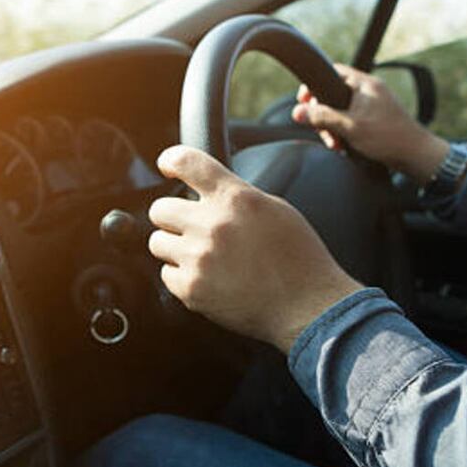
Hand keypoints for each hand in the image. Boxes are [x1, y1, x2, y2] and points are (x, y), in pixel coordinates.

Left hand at [147, 145, 360, 352]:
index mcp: (236, 198)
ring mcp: (199, 258)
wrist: (308, 307)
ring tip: (201, 255)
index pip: (187, 161)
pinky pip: (166, 274)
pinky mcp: (192, 289)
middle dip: (173, 216)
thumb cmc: (299, 258)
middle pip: (160, 208)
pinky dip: (182, 276)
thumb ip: (238, 195)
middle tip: (190, 227)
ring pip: (157, 242)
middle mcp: (212, 224)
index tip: (167, 165)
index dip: (170, 160)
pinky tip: (208, 278)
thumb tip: (209, 189)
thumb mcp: (275, 209)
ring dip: (173, 247)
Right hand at [291, 64, 449, 184]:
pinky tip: (344, 145)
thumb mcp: (349, 127)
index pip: (332, 72)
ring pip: (341, 110)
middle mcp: (369, 90)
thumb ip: (322, 118)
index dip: (315, 86)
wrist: (415, 155)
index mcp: (364, 84)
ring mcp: (373, 104)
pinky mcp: (375, 118)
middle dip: (323, 114)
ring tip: (335, 143)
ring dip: (333, 127)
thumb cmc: (387, 138)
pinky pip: (351, 120)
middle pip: (333, 94)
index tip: (304, 101)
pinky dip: (344, 131)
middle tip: (321, 130)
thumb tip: (297, 112)